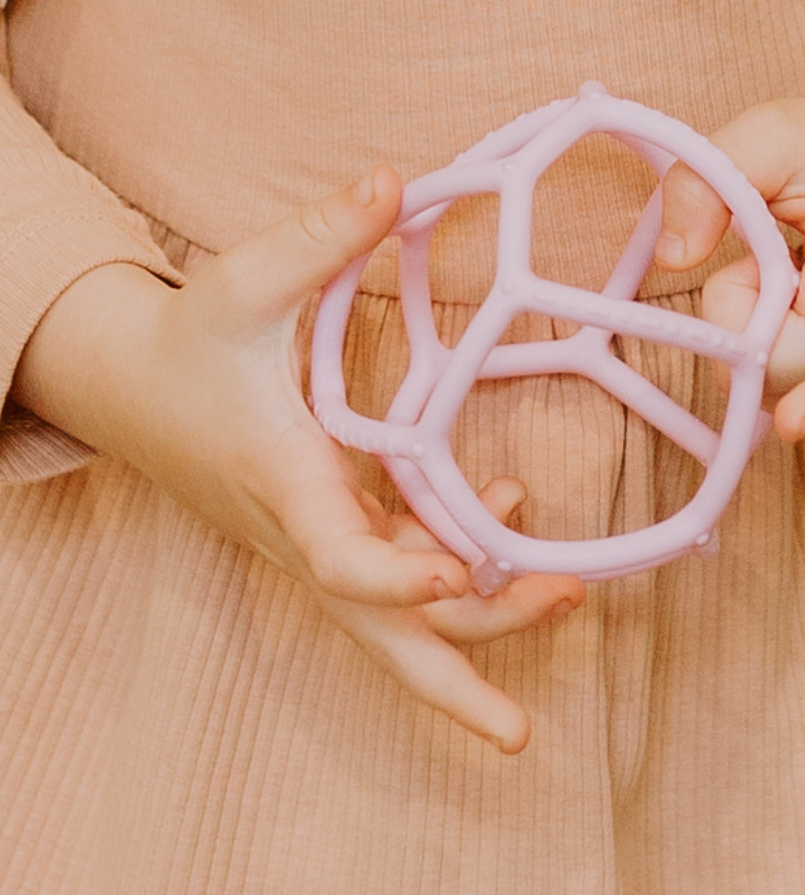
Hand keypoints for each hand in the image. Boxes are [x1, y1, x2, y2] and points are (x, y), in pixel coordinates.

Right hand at [12, 167, 584, 752]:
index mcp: (284, 481)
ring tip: (562, 599)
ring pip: (397, 614)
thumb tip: (392, 177)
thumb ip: (318, 235)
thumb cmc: (188, 341)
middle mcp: (306, 531)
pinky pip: (399, 565)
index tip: (461, 574)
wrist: (137, 388)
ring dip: (477, 618)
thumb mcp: (243, 280)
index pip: (340, 561)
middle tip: (519, 731)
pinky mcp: (332, 524)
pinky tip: (501, 509)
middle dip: (450, 682)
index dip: (400, 579)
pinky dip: (454, 556)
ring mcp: (321, 537)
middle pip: (377, 636)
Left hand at [655, 70, 804, 440]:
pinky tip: (796, 296)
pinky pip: (775, 381)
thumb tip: (673, 259)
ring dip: (753, 323)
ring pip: (772, 381)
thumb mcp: (778, 132)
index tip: (793, 425)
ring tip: (791, 270)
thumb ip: (712, 177)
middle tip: (768, 253)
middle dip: (744, 315)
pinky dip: (763, 336)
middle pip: (781, 370)